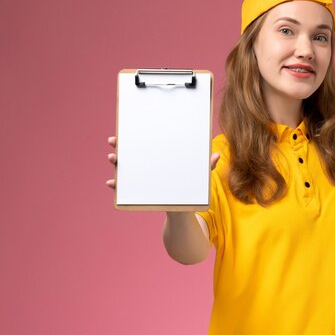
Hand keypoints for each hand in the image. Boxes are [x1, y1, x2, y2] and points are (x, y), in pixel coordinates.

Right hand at [105, 136, 219, 188]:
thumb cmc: (188, 189)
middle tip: (114, 141)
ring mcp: (141, 181)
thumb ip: (205, 166)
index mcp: (159, 160)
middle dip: (120, 147)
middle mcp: (147, 168)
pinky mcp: (138, 194)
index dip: (135, 136)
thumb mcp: (197, 177)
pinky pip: (123, 190)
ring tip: (113, 159)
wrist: (182, 211)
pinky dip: (116, 186)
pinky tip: (111, 183)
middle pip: (131, 155)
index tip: (127, 129)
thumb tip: (217, 155)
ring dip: (116, 164)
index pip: (145, 145)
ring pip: (125, 170)